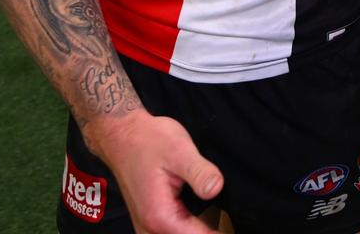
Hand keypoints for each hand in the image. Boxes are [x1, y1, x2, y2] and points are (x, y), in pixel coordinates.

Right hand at [86, 110, 222, 232]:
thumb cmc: (149, 141)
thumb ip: (199, 172)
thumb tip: (217, 188)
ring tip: (215, 215)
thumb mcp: (179, 150)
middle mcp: (150, 230)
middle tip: (225, 217)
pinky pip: (171, 233)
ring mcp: (147, 229)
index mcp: (160, 217)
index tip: (236, 228)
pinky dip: (186, 228)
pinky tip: (200, 217)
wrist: (123, 136)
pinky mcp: (150, 223)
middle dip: (208, 232)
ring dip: (197, 230)